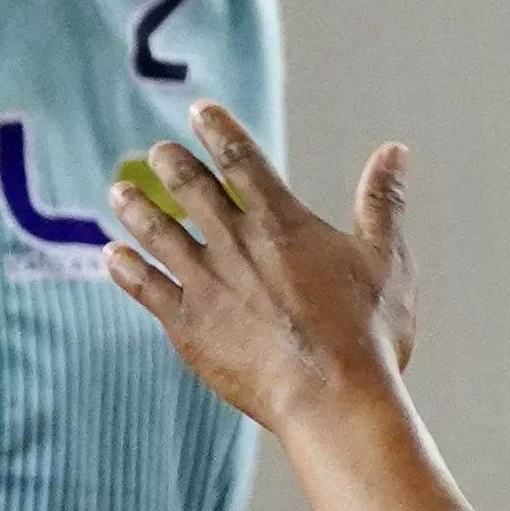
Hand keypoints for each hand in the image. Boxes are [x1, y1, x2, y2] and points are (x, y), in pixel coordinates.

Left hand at [104, 103, 417, 426]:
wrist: (330, 399)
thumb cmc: (367, 334)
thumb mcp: (386, 261)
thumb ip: (382, 202)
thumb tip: (395, 150)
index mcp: (281, 222)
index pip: (241, 159)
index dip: (218, 130)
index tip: (199, 111)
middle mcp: (235, 243)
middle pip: (190, 188)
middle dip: (171, 163)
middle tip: (158, 151)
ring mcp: (205, 284)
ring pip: (157, 233)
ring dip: (136, 208)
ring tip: (120, 192)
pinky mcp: (187, 326)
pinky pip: (145, 288)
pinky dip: (126, 268)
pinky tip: (114, 256)